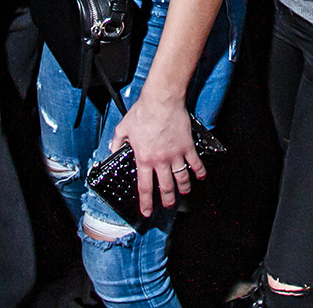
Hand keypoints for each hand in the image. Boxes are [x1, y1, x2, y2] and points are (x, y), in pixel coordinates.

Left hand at [109, 92, 204, 216]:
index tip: (147, 211)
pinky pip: (195, 163)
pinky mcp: (187, 146)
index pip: (144, 187)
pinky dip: (199, 171)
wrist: (161, 101)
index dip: (146, 203)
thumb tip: (112, 150)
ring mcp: (175, 154)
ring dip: (183, 189)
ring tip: (184, 193)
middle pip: (165, 187)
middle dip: (167, 200)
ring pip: (181, 179)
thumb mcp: (123, 128)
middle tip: (169, 205)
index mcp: (144, 158)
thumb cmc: (143, 112)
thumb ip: (117, 142)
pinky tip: (200, 176)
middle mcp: (160, 161)